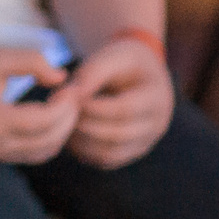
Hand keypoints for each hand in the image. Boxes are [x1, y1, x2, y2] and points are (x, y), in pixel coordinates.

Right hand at [0, 47, 88, 165]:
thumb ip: (31, 61)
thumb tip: (61, 77)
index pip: (45, 120)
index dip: (66, 105)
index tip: (71, 86)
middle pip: (50, 141)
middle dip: (69, 119)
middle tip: (75, 96)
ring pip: (43, 152)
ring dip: (61, 132)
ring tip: (65, 107)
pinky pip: (31, 155)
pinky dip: (47, 140)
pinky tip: (49, 117)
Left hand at [65, 36, 173, 170]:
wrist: (141, 74)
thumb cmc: (123, 61)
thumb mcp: (112, 57)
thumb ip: (93, 72)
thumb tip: (73, 95)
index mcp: (157, 97)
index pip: (125, 109)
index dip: (95, 106)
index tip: (72, 98)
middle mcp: (157, 125)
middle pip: (118, 134)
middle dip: (85, 124)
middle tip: (61, 112)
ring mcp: (145, 142)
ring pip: (110, 153)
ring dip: (81, 141)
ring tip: (62, 122)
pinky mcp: (130, 152)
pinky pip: (106, 161)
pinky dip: (84, 151)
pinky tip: (68, 134)